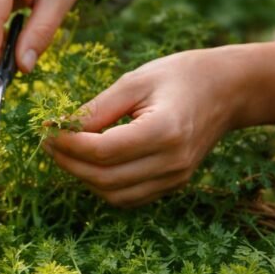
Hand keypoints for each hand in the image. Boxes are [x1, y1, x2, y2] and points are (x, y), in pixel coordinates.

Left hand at [44, 40, 274, 206]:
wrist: (228, 91)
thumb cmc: (181, 76)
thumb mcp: (135, 81)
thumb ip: (97, 108)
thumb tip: (59, 128)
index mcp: (164, 131)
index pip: (103, 151)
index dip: (67, 145)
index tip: (46, 132)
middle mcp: (172, 162)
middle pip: (104, 178)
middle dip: (69, 163)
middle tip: (48, 142)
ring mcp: (174, 178)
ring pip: (113, 194)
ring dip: (83, 177)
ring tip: (65, 151)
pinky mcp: (172, 185)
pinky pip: (128, 197)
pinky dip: (103, 184)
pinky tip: (90, 162)